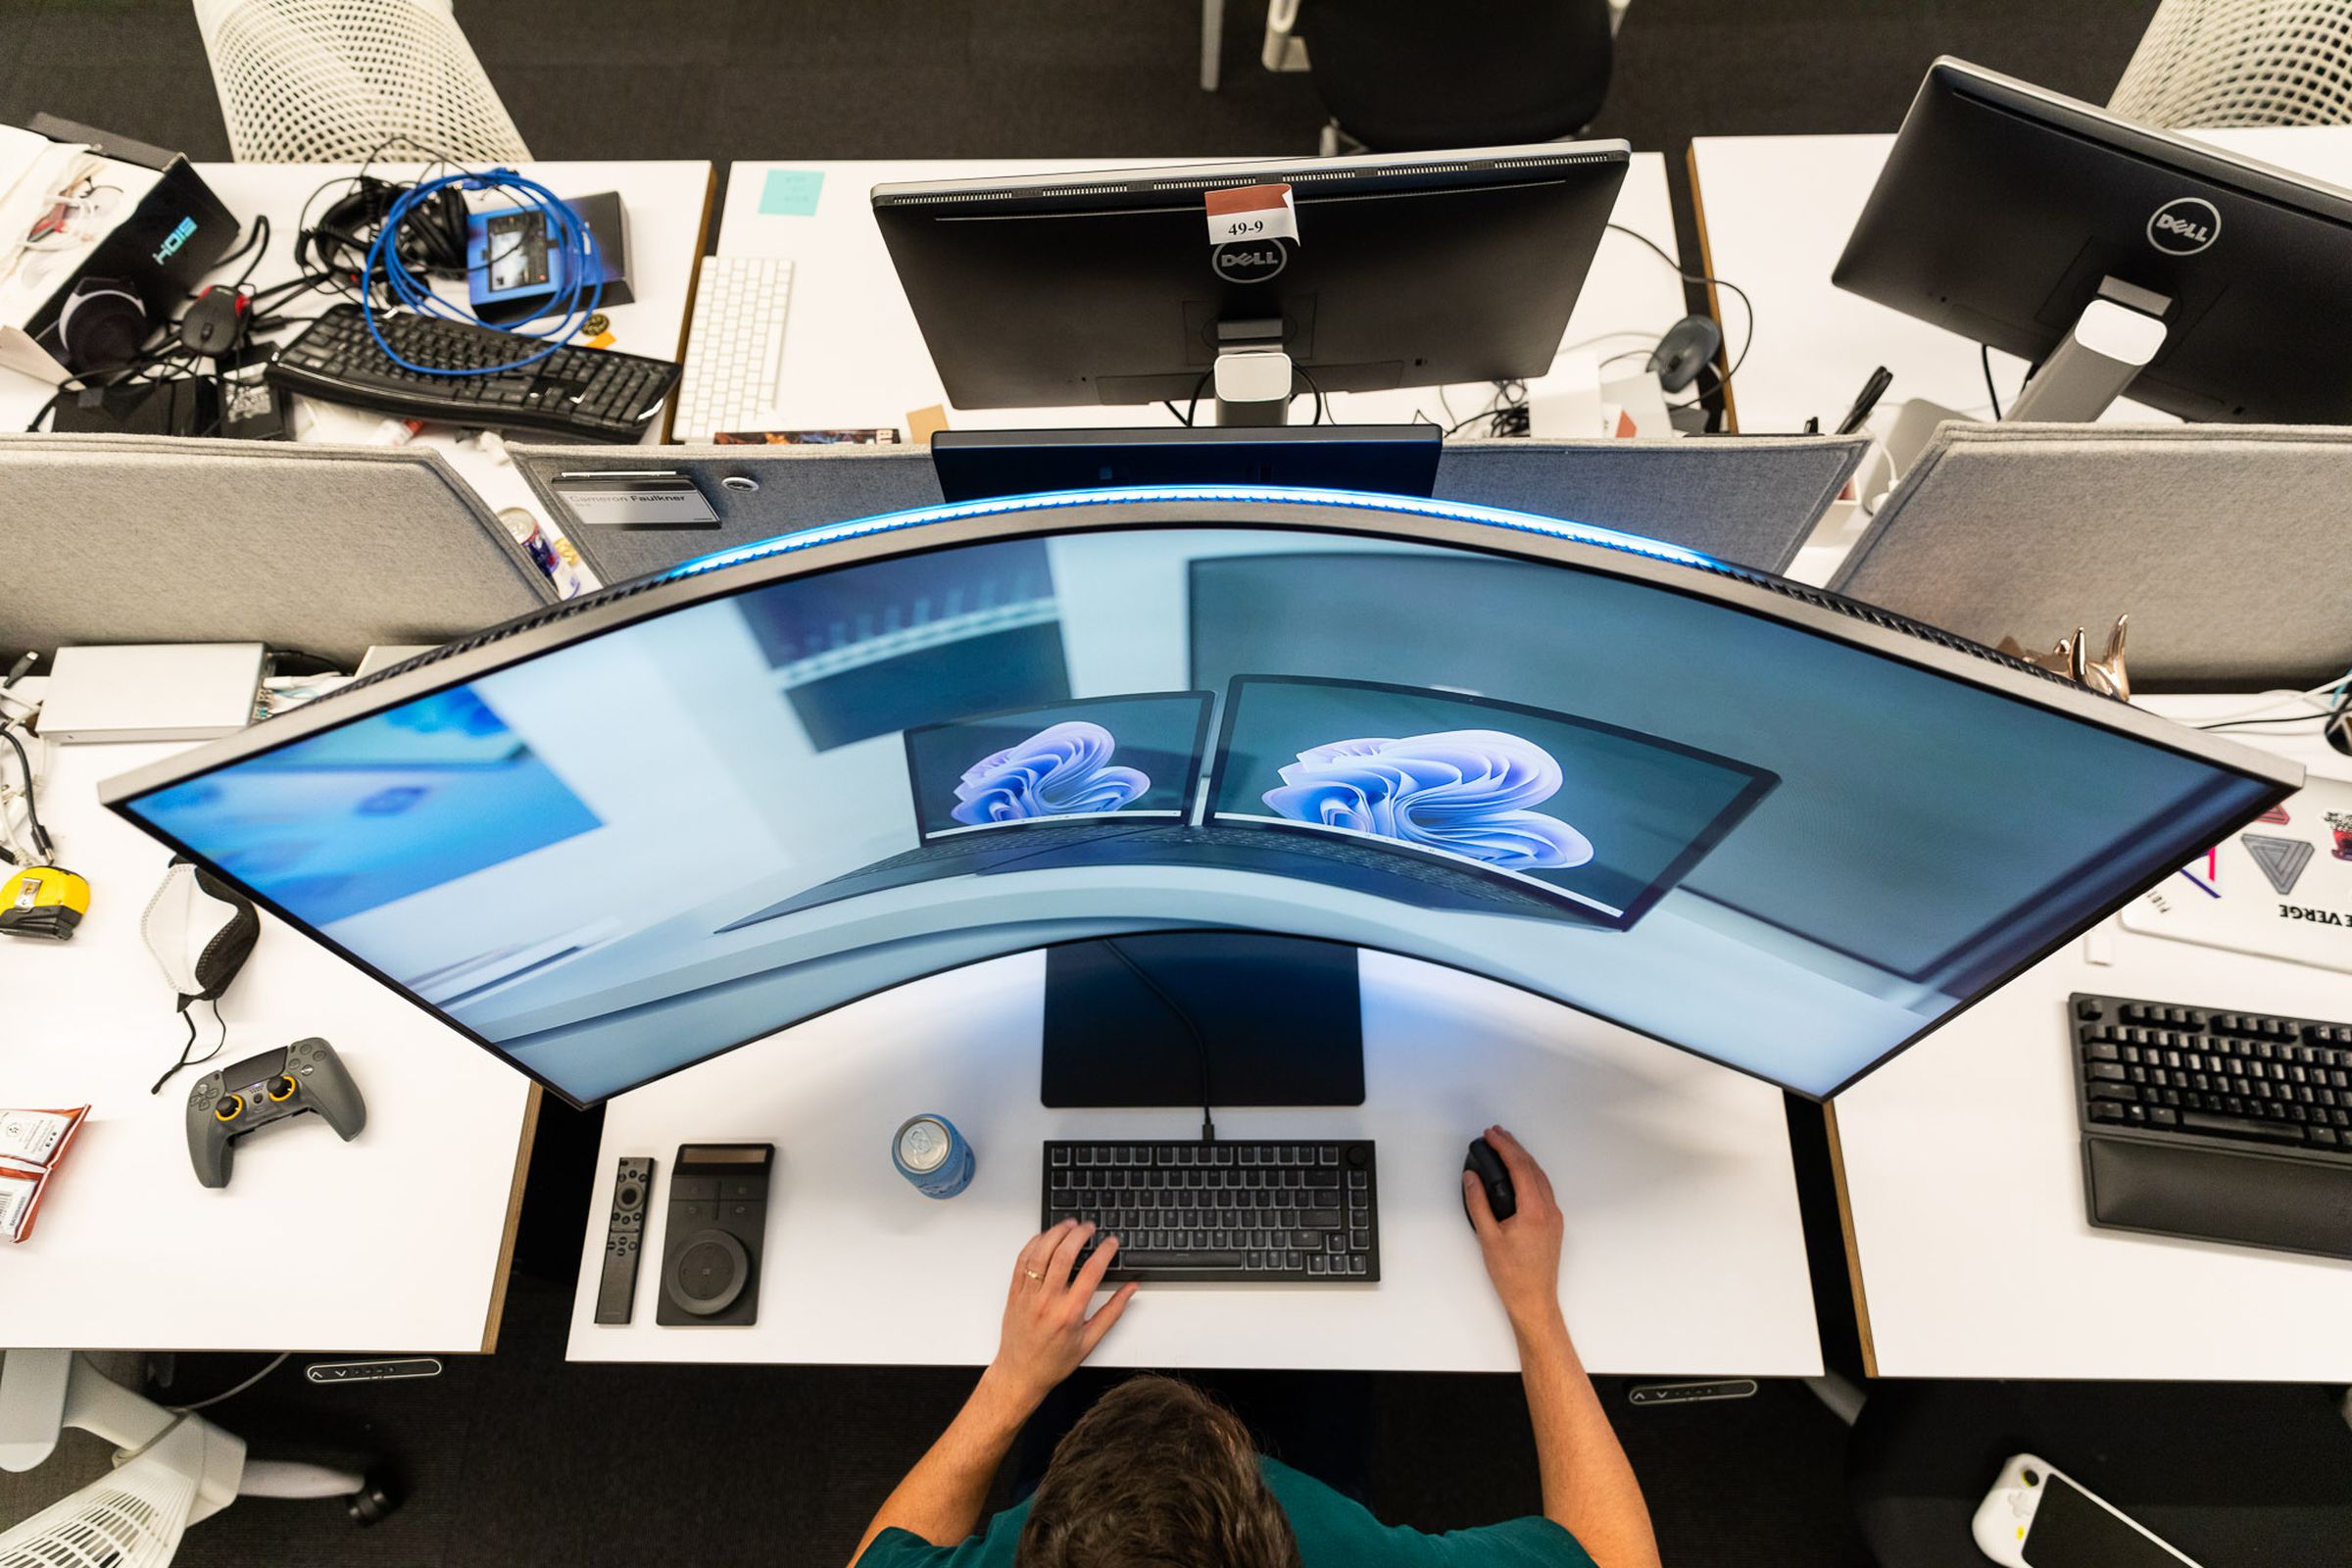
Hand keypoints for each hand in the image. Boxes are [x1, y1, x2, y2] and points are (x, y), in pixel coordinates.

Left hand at [985, 1220, 1139, 1410]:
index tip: (1111, 1242)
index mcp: (1070, 1313)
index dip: (1105, 1251)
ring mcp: (1028, 1295)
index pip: (1092, 1272)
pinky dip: (1034, 1244)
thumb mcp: (1090, 1340)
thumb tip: (1130, 1289)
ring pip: (1041, 1253)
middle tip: (1090, 1228)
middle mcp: (1047, 1301)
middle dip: (1080, 1234)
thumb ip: (1113, 1311)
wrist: (1020, 1373)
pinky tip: (1045, 1238)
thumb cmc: (1053, 1361)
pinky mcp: (1015, 1293)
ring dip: (1056, 1234)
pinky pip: (1022, 1261)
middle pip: (1065, 1255)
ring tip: (1069, 1225)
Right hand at [1464, 1124, 1564, 1331]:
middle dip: (1514, 1147)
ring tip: (1507, 1146)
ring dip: (1524, 1159)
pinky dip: (1530, 1174)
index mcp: (1534, 1210)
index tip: (1490, 1135)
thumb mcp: (1487, 1237)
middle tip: (1496, 1133)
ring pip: (1540, 1177)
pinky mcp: (1553, 1224)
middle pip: (1532, 1167)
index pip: (1519, 1167)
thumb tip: (1471, 1178)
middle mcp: (1549, 1210)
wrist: (1534, 1300)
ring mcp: (1554, 1217)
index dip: (1504, 1147)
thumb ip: (1478, 1203)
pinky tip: (1520, 1172)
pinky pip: (1544, 1189)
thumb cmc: (1512, 1275)